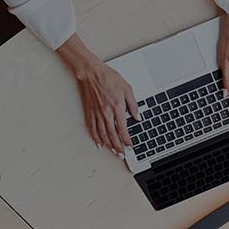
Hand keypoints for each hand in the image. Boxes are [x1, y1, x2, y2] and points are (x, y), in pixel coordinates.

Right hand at [56, 36, 140, 155]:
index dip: (127, 140)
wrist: (93, 73)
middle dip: (118, 147)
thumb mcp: (127, 89)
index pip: (123, 129)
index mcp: (117, 107)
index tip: (130, 146)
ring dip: (109, 145)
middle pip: (112, 135)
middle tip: (122, 155)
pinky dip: (96, 137)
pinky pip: (93, 128)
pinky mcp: (90, 112)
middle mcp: (106, 113)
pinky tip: (99, 143)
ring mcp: (97, 114)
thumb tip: (138, 117)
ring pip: (103, 134)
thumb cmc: (109, 78)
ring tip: (113, 152)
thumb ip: (133, 105)